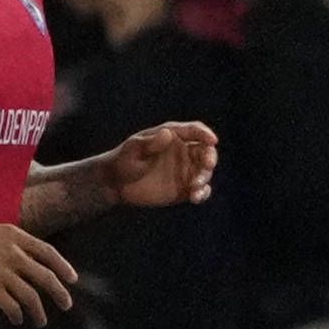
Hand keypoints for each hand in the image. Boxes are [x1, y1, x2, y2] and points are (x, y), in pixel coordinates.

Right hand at [0, 215, 78, 322]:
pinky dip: (17, 315)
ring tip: (40, 321)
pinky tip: (17, 319)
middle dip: (60, 293)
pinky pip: (11, 305)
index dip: (63, 266)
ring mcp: (1, 271)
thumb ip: (8, 245)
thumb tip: (22, 262)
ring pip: (31, 295)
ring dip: (39, 311)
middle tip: (66, 305)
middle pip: (45, 276)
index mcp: (14, 236)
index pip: (48, 251)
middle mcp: (13, 253)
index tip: (72, 279)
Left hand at [98, 120, 217, 207]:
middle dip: (210, 157)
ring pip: (204, 172)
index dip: (205, 134)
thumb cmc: (123, 160)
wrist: (115, 184)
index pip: (194, 131)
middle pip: (205, 151)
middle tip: (207, 165)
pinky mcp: (184, 188)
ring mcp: (185, 170)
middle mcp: (183, 152)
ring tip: (194, 187)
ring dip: (205, 178)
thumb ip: (151, 143)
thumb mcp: (134, 150)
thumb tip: (168, 134)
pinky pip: (200, 190)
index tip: (213, 141)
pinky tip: (195, 197)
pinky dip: (202, 193)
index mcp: (173, 136)